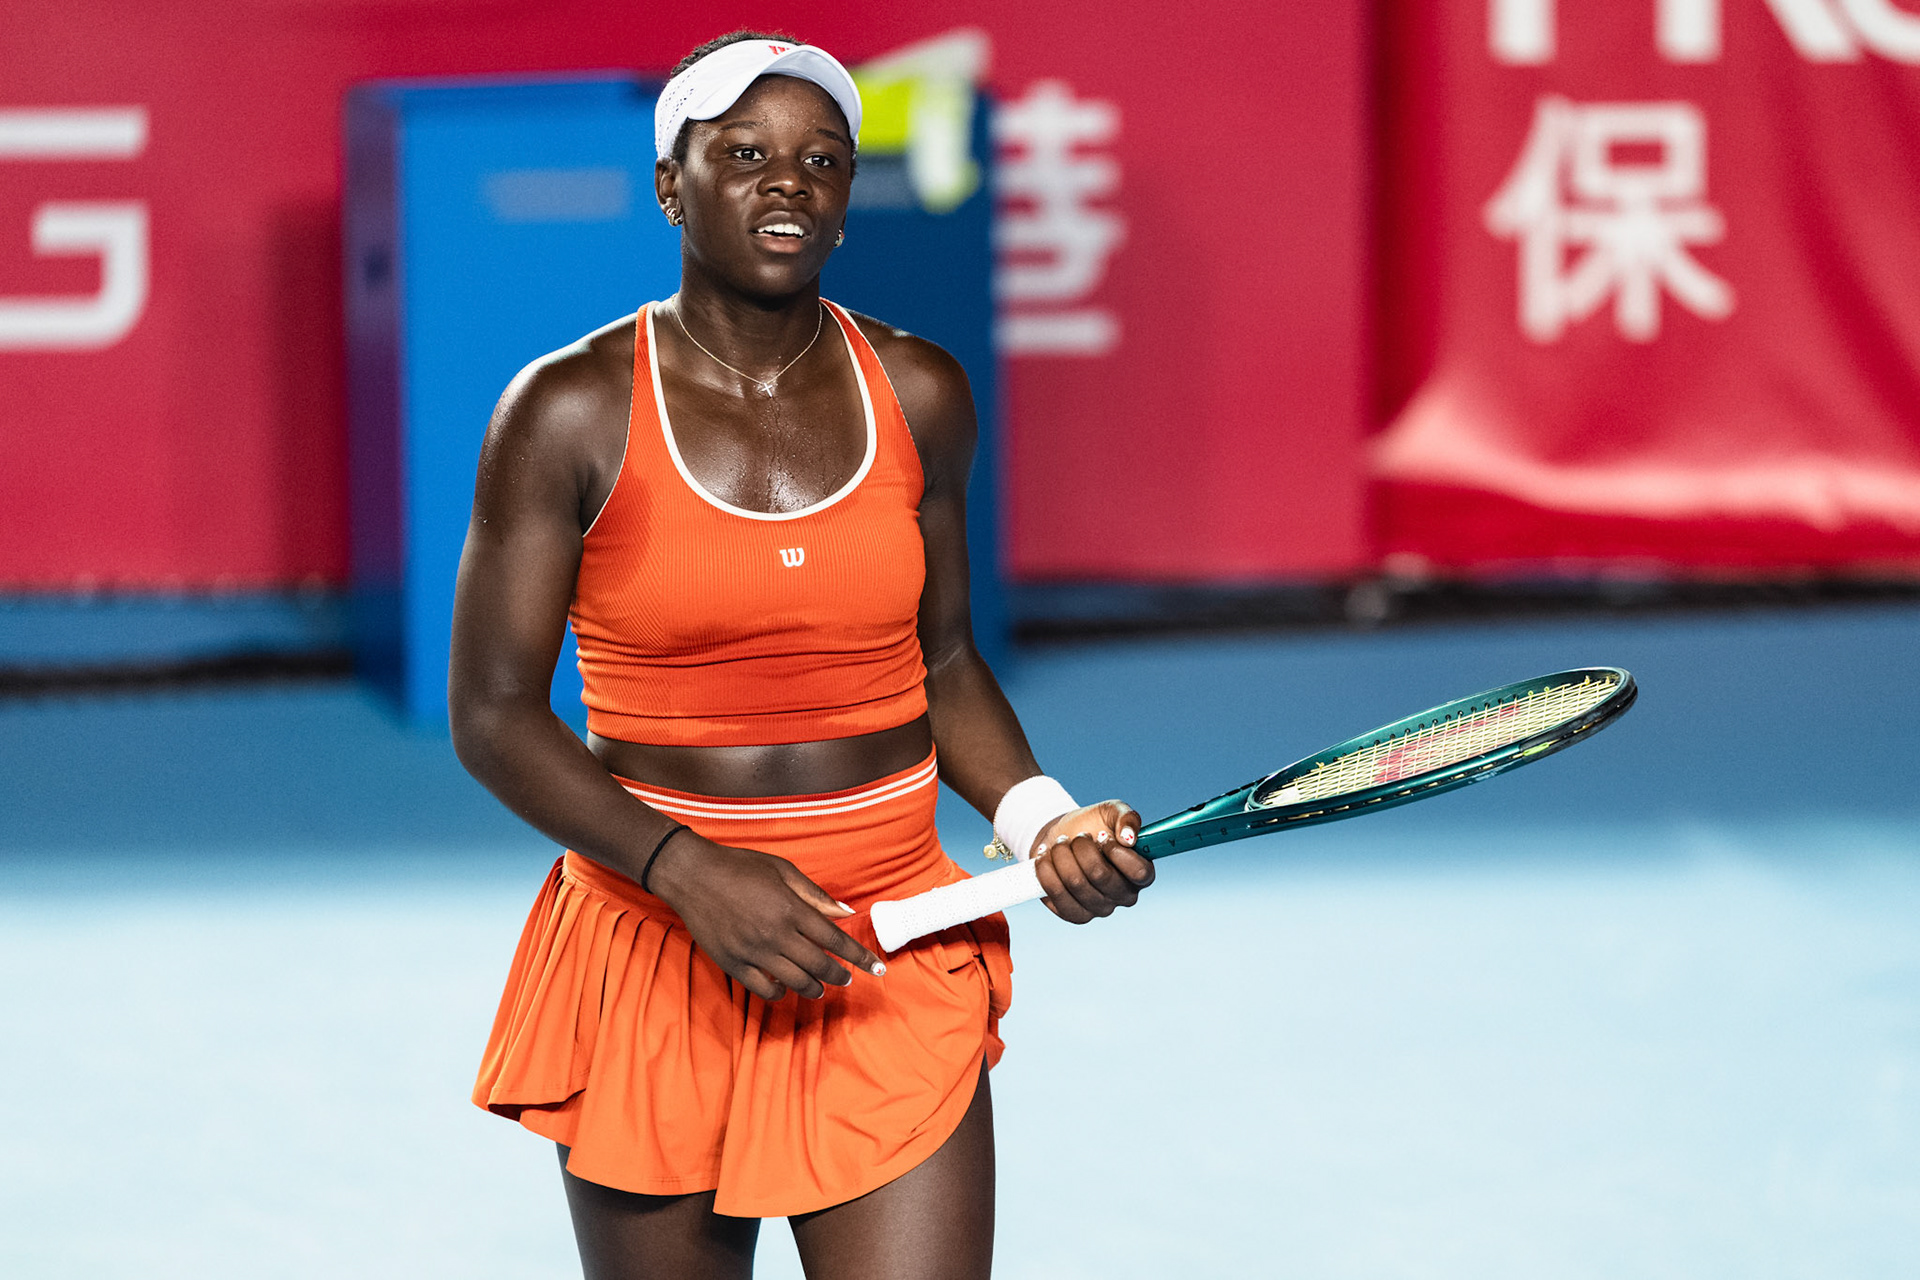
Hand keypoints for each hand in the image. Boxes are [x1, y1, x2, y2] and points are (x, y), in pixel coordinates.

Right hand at [645, 830, 886, 1000]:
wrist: (692, 875)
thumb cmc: (740, 867)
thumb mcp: (783, 871)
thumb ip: (816, 895)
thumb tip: (846, 913)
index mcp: (791, 909)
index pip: (835, 940)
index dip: (859, 957)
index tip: (877, 968)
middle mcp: (775, 934)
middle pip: (819, 965)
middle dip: (839, 975)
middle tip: (848, 979)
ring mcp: (753, 952)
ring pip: (795, 982)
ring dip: (814, 987)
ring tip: (821, 987)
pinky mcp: (733, 963)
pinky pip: (764, 989)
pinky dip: (780, 993)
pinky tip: (787, 988)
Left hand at [1031, 801, 1153, 923]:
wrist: (1061, 837)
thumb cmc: (1092, 825)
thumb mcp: (1112, 811)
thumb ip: (1128, 818)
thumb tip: (1129, 838)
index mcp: (1141, 874)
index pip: (1139, 872)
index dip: (1116, 852)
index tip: (1101, 835)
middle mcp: (1124, 896)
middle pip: (1100, 875)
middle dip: (1081, 847)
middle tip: (1078, 836)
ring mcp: (1099, 909)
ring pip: (1075, 883)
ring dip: (1062, 855)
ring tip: (1061, 844)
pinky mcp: (1074, 914)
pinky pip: (1056, 895)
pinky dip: (1046, 871)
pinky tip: (1046, 858)